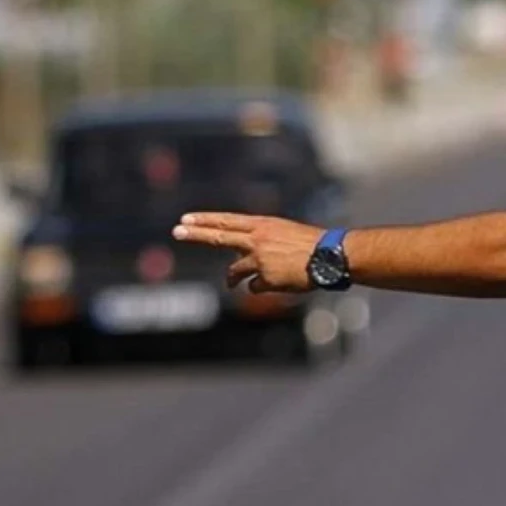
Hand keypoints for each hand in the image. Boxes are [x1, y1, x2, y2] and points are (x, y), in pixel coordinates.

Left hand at [172, 212, 321, 292]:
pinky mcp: (265, 278)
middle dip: (195, 234)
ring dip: (232, 279)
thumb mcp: (285, 233)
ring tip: (232, 283)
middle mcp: (257, 239)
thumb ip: (263, 241)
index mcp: (263, 225)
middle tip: (176, 231)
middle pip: (219, 237)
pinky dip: (262, 287)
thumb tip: (244, 259)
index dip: (205, 220)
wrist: (329, 256)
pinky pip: (255, 287)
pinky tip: (278, 284)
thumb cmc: (312, 245)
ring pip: (235, 271)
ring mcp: (259, 259)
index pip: (227, 221)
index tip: (186, 219)